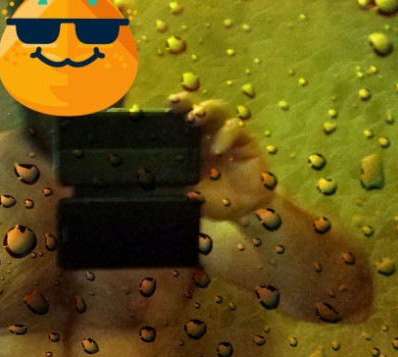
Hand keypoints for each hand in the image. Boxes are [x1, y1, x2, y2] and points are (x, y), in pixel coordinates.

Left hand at [166, 92, 274, 221]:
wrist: (243, 213)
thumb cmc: (213, 200)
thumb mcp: (186, 194)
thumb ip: (173, 185)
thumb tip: (150, 181)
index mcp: (191, 142)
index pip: (180, 119)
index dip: (172, 110)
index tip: (163, 107)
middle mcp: (209, 134)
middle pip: (198, 106)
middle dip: (186, 102)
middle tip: (175, 103)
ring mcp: (228, 135)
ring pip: (219, 110)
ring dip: (207, 110)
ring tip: (195, 117)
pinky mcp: (246, 141)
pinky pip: (237, 129)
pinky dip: (226, 135)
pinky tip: (218, 150)